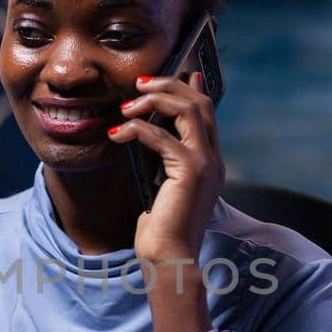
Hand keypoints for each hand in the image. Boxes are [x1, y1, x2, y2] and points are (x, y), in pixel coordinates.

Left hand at [109, 71, 224, 264]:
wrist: (169, 258)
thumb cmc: (161, 230)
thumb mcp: (161, 187)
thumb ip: (161, 162)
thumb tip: (145, 137)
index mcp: (210, 163)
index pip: (206, 113)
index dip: (191, 87)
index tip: (173, 73)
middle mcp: (214, 160)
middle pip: (199, 103)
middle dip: (169, 85)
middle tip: (140, 83)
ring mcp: (206, 164)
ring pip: (187, 110)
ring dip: (154, 100)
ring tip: (127, 105)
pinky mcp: (190, 172)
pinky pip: (160, 137)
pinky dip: (136, 129)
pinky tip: (117, 134)